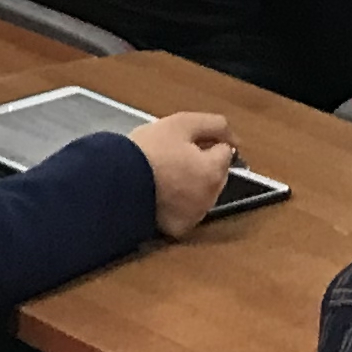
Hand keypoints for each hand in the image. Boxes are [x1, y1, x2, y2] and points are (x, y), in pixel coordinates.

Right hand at [129, 112, 240, 237]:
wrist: (117, 183)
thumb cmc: (149, 150)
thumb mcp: (181, 123)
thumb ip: (214, 125)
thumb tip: (234, 138)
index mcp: (214, 171)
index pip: (224, 150)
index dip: (205, 142)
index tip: (185, 141)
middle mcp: (210, 197)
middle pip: (216, 173)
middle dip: (203, 164)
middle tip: (173, 155)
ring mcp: (195, 216)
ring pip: (202, 193)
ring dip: (193, 183)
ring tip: (165, 173)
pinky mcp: (178, 229)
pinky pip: (186, 211)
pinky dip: (180, 203)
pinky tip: (162, 192)